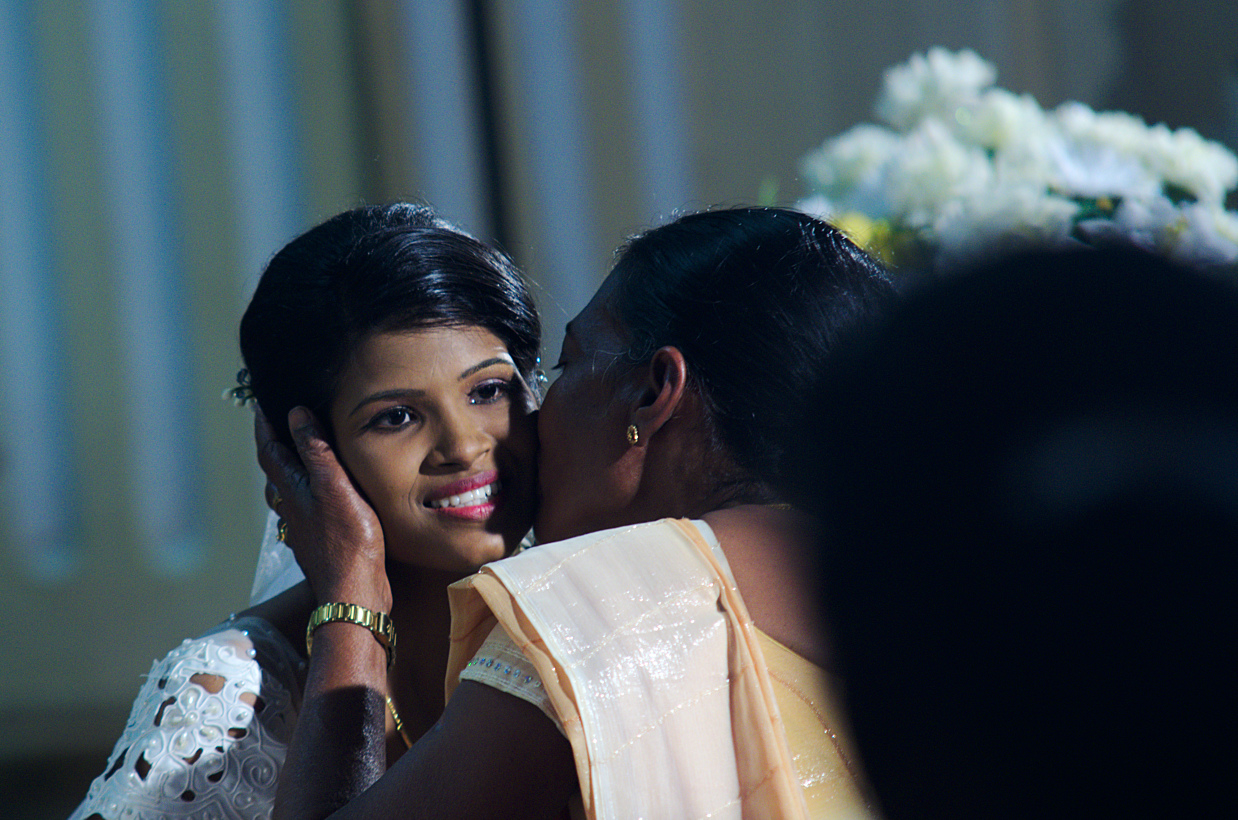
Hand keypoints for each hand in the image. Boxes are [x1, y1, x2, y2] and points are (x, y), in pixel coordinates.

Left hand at [255, 406, 391, 610]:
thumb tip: (296, 414)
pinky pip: (304, 508)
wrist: (354, 593)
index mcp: (292, 489)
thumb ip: (315, 450)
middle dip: (275, 445)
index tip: (263, 402)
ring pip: (287, 491)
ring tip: (297, 455)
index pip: (270, 449)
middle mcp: (291, 507)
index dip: (266, 424)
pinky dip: (306, 493)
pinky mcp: (318, 542)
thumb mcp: (334, 486)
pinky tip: (320, 497)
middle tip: (279, 423)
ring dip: (288, 470)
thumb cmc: (348, 540)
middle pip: (274, 470)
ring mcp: (302, 527)